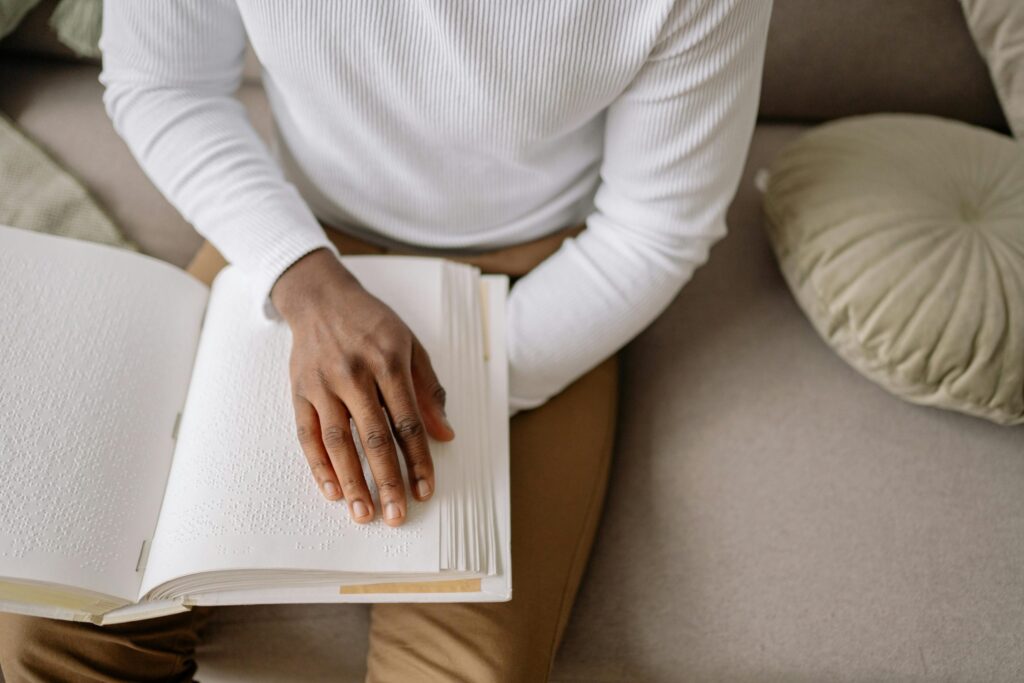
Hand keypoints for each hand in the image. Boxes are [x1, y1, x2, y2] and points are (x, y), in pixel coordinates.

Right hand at [271, 248, 454, 526]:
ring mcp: (323, 383)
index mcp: (389, 362)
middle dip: (387, 480)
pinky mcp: (299, 390)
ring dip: (351, 481)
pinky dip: (319, 465)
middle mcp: (355, 374)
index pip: (407, 421)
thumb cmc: (373, 323)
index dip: (418, 459)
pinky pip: (307, 435)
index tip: (425, 490)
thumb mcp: (410, 345)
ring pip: (338, 441)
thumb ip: (429, 390)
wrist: (321, 297)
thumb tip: (445, 435)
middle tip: (396, 516)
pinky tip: (332, 490)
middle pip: (374, 437)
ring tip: (364, 513)